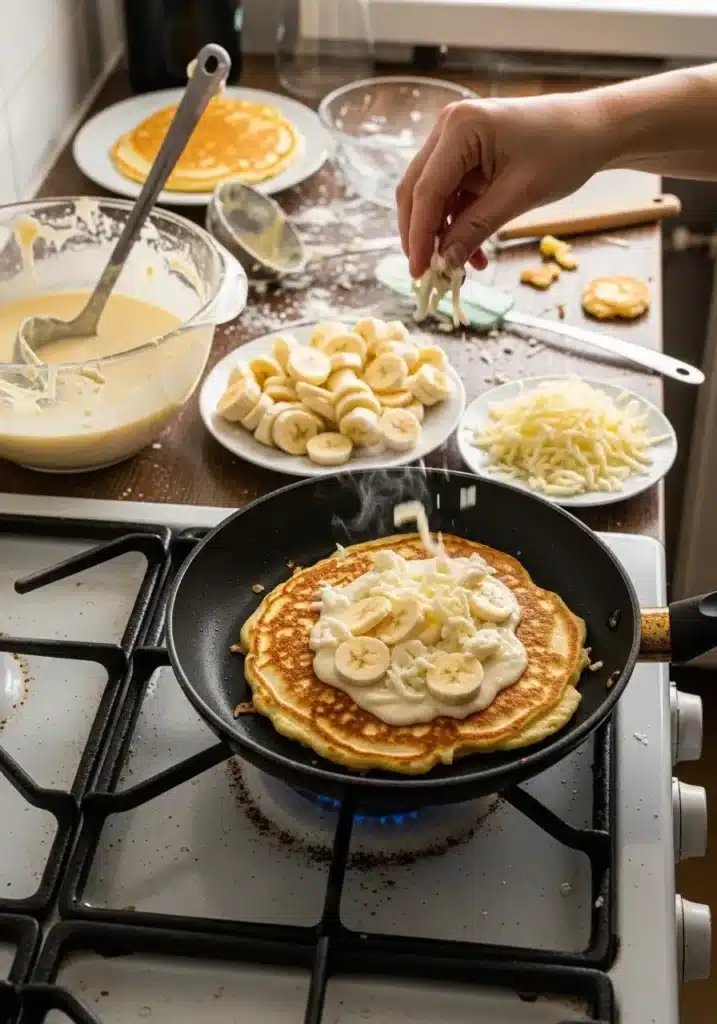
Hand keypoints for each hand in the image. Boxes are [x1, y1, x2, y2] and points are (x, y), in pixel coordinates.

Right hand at [396, 91, 611, 277]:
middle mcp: (449, 127)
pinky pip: (451, 195)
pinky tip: (474, 250)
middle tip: (427, 273)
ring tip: (461, 266)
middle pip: (417, 190)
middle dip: (421, 235)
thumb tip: (445, 262)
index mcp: (460, 128)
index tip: (418, 271)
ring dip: (442, 233)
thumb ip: (476, 228)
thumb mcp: (519, 196)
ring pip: (431, 196)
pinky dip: (457, 223)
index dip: (418, 235)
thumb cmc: (564, 151)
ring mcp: (455, 139)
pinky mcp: (466, 154)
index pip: (426, 190)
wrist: (593, 130)